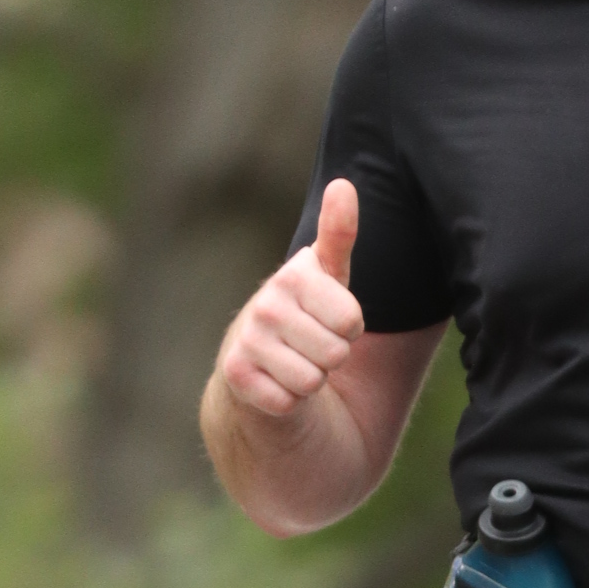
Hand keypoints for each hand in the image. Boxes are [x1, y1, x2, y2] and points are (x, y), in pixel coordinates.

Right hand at [217, 178, 364, 418]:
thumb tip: (343, 184)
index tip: (328, 322)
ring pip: (313, 380)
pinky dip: (289, 403)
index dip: (350, 331)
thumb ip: (339, 235)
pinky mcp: (236, 378)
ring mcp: (247, 340)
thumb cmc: (306, 320)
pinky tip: (276, 385)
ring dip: (311, 382)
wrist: (259, 373)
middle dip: (332, 359)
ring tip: (294, 365)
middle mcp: (266, 303)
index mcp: (294, 275)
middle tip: (311, 348)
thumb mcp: (330, 279)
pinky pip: (289, 402)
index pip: (352, 322)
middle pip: (336, 352)